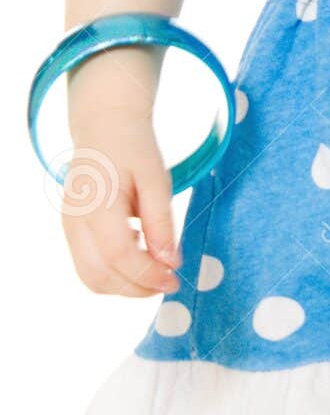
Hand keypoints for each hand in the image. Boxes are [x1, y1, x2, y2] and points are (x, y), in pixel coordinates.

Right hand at [60, 104, 180, 298]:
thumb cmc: (133, 148)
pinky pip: (88, 265)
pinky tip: (138, 252)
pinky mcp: (71, 230)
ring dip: (125, 285)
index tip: (175, 278)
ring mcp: (69, 227)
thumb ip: (161, 220)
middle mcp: (75, 221)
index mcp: (97, 204)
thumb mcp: (156, 178)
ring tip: (155, 269)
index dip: (148, 275)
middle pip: (99, 276)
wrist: (104, 125)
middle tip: (168, 281)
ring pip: (91, 277)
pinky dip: (114, 272)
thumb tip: (170, 262)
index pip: (119, 256)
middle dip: (136, 289)